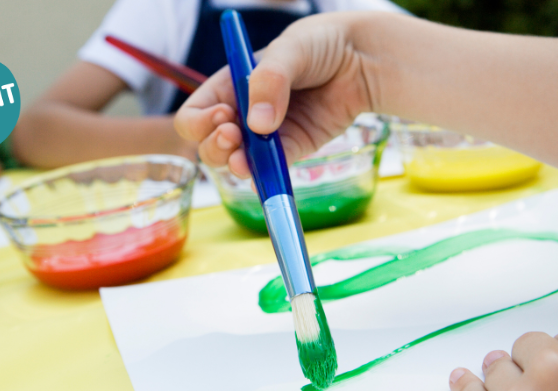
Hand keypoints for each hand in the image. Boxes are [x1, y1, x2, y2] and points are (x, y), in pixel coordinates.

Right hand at [175, 13, 377, 177]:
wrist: (362, 58)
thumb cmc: (320, 43)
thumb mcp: (291, 50)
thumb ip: (271, 80)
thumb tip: (258, 125)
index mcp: (229, 86)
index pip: (195, 113)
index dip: (199, 122)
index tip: (222, 116)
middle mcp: (243, 113)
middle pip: (209, 144)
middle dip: (215, 146)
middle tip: (234, 136)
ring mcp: (267, 135)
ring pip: (237, 162)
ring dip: (236, 165)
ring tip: (245, 160)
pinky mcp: (293, 149)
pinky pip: (272, 171)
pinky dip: (266, 180)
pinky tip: (264, 180)